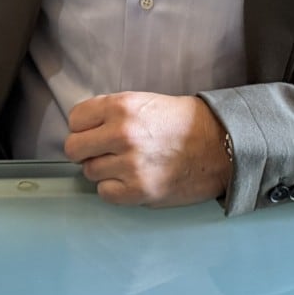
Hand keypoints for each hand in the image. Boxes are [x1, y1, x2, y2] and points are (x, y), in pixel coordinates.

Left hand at [63, 92, 231, 207]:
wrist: (219, 145)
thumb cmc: (181, 122)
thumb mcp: (143, 101)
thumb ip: (110, 112)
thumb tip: (81, 129)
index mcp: (121, 106)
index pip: (75, 119)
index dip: (84, 126)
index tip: (95, 131)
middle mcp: (123, 134)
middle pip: (74, 148)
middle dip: (86, 150)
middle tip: (104, 150)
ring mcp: (130, 165)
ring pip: (89, 172)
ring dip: (103, 169)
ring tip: (126, 164)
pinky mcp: (139, 191)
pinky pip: (104, 193)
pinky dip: (114, 188)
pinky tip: (131, 179)